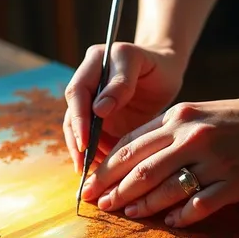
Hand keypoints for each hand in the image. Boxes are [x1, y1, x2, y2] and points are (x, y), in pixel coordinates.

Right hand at [63, 43, 183, 172]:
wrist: (165, 71)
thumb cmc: (157, 65)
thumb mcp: (141, 66)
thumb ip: (121, 84)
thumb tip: (98, 110)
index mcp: (93, 63)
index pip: (77, 92)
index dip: (79, 118)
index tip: (85, 141)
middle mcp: (86, 84)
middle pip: (72, 116)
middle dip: (77, 142)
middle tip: (84, 166)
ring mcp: (91, 104)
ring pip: (79, 131)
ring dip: (85, 152)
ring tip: (96, 173)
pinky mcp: (100, 121)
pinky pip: (93, 140)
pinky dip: (97, 155)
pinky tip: (104, 171)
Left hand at [80, 93, 238, 226]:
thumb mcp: (201, 112)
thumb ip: (168, 131)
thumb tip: (131, 157)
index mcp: (180, 117)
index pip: (131, 145)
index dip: (105, 167)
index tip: (89, 183)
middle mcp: (192, 136)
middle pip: (139, 169)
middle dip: (112, 189)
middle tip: (97, 204)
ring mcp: (214, 160)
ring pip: (164, 189)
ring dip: (141, 206)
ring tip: (127, 214)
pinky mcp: (235, 182)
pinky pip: (199, 205)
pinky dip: (181, 216)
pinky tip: (171, 222)